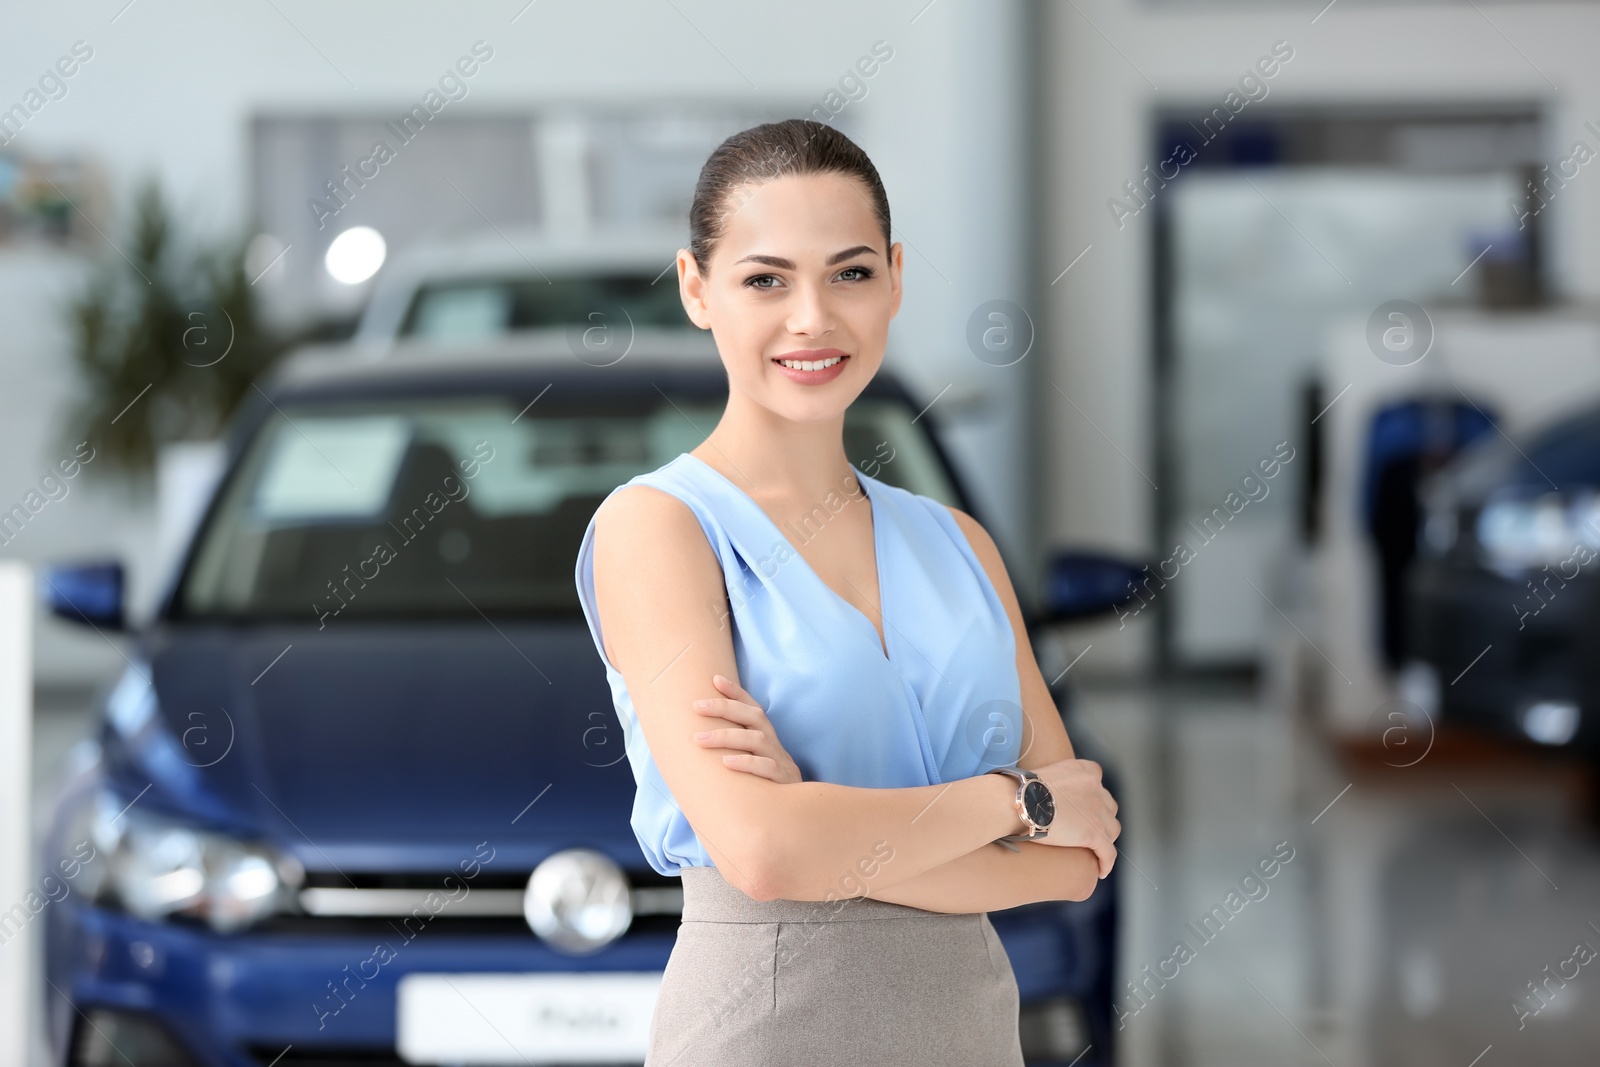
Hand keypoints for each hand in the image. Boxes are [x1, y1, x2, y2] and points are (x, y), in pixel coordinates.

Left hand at [691, 674, 802, 783]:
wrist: (799, 816)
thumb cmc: (766, 789)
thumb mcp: (754, 766)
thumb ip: (735, 752)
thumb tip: (697, 740)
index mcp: (767, 739)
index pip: (753, 708)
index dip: (736, 692)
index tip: (715, 679)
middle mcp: (774, 746)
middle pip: (754, 717)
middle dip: (725, 707)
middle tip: (696, 706)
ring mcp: (781, 762)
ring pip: (757, 740)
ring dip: (727, 736)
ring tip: (699, 739)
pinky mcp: (784, 782)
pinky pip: (767, 768)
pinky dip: (747, 763)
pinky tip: (726, 763)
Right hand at [1028, 758, 1119, 878]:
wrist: (1021, 801)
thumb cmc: (1022, 790)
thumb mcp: (1046, 775)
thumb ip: (1057, 782)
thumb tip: (1045, 797)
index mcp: (1085, 772)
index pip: (1098, 786)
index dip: (1094, 800)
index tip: (1085, 809)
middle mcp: (1096, 789)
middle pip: (1108, 808)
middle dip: (1101, 819)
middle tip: (1086, 830)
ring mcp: (1098, 812)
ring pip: (1111, 829)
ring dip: (1104, 839)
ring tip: (1094, 851)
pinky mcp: (1095, 833)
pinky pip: (1108, 852)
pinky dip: (1106, 862)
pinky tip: (1101, 871)